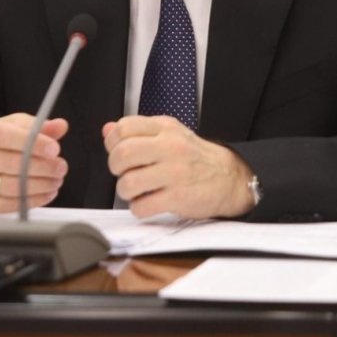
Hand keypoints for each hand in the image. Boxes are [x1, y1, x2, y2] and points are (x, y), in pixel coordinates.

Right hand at [0, 113, 68, 215]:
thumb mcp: (8, 126)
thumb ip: (35, 126)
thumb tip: (59, 126)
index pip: (4, 135)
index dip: (32, 143)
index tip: (54, 149)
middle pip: (10, 164)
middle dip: (42, 167)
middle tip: (60, 166)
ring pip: (11, 187)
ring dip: (40, 185)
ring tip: (56, 180)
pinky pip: (8, 205)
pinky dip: (32, 200)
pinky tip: (46, 193)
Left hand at [102, 115, 253, 219]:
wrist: (230, 178)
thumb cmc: (195, 158)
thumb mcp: (169, 135)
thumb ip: (138, 132)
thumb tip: (107, 130)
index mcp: (165, 128)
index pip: (124, 127)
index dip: (113, 143)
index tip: (118, 151)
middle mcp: (171, 147)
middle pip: (122, 154)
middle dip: (115, 167)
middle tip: (124, 172)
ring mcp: (175, 172)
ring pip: (128, 183)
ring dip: (126, 191)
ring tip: (137, 190)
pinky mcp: (179, 197)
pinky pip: (142, 206)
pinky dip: (138, 208)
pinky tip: (148, 203)